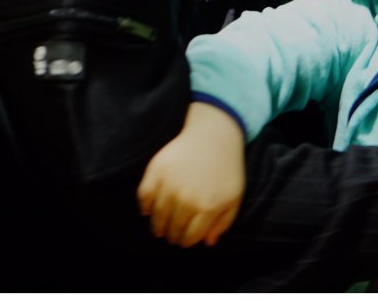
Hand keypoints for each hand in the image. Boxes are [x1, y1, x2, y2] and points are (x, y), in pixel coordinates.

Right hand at [136, 101, 245, 247]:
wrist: (214, 135)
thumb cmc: (226, 168)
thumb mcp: (234, 197)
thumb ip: (223, 223)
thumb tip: (207, 243)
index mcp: (207, 207)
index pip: (190, 237)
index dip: (186, 242)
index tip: (184, 240)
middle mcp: (186, 198)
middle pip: (172, 229)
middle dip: (172, 236)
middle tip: (171, 236)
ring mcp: (170, 184)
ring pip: (157, 216)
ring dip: (157, 226)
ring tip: (160, 228)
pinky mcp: (157, 170)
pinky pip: (144, 196)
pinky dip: (144, 207)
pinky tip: (148, 211)